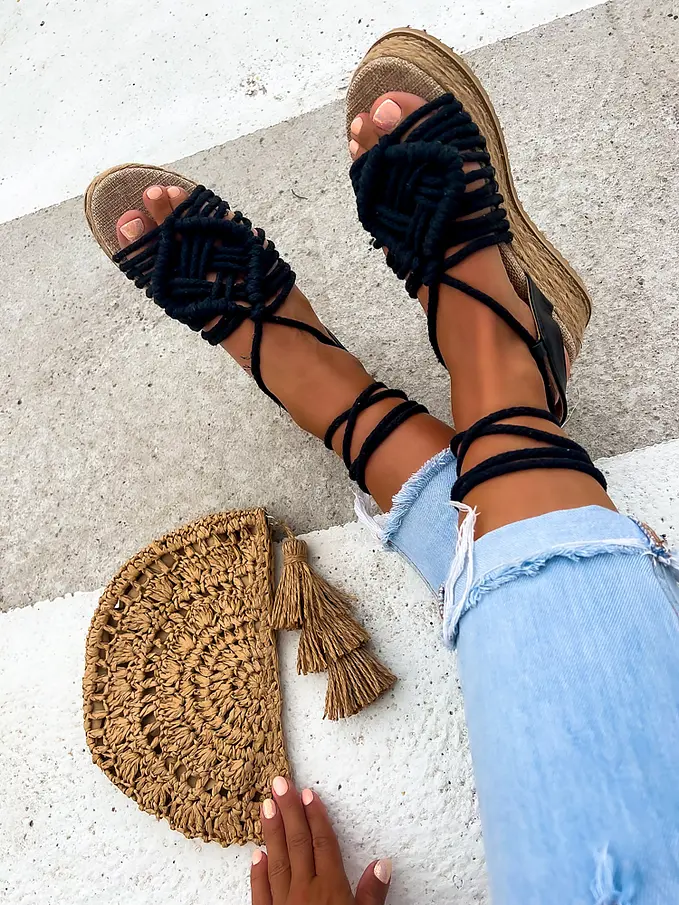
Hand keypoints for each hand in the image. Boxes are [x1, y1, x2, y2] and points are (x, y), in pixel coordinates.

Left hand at [250, 776, 390, 904]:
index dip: (316, 816)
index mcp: (330, 890)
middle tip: (278, 782)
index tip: (307, 792)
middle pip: (297, 844)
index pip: (323, 844)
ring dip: (271, 832)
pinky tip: (256, 854)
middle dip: (288, 811)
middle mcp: (304, 892)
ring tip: (265, 805)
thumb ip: (373, 896)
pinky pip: (260, 894)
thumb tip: (382, 863)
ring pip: (276, 861)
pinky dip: (258, 873)